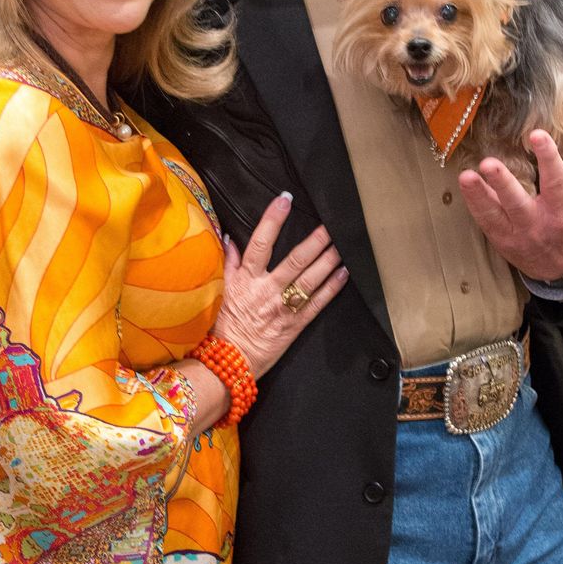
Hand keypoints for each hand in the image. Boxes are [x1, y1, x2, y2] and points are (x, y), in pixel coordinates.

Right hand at [212, 193, 347, 378]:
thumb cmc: (221, 326)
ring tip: (342, 244)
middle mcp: (267, 290)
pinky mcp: (295, 325)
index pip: (260, 243)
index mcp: (246, 279)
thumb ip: (227, 264)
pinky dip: (332, 288)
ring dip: (328, 260)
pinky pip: (317, 304)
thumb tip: (229, 237)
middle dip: (314, 240)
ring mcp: (283, 308)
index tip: (285, 200)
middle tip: (330, 224)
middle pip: (295, 260)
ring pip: (310, 279)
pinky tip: (344, 273)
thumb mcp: (218, 290)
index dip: (273, 220)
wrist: (227, 364)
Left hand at [458, 130, 562, 280]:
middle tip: (489, 163)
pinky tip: (465, 185)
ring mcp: (515, 235)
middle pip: (517, 203)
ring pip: (494, 215)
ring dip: (478, 195)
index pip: (555, 183)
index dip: (548, 158)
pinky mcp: (500, 241)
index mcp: (562, 215)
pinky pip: (484, 222)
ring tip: (466, 176)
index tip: (537, 135)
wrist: (560, 274)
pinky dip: (474, 203)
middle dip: (502, 183)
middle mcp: (537, 225)